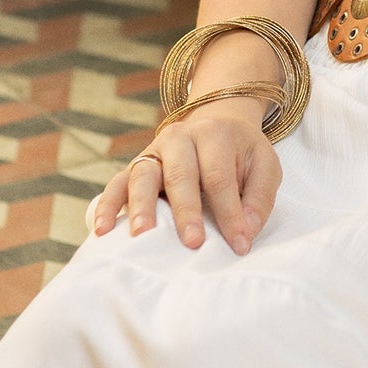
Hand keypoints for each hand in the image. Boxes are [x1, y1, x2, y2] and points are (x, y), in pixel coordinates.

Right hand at [91, 109, 281, 254]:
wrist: (217, 122)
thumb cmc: (241, 153)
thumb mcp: (264, 165)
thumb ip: (259, 197)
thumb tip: (246, 231)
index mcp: (214, 134)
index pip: (220, 177)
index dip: (229, 213)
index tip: (239, 245)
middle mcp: (180, 138)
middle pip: (180, 175)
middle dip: (186, 211)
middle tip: (192, 243)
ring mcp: (154, 150)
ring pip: (143, 176)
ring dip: (141, 207)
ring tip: (141, 236)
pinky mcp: (137, 166)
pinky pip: (117, 183)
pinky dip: (108, 205)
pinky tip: (103, 229)